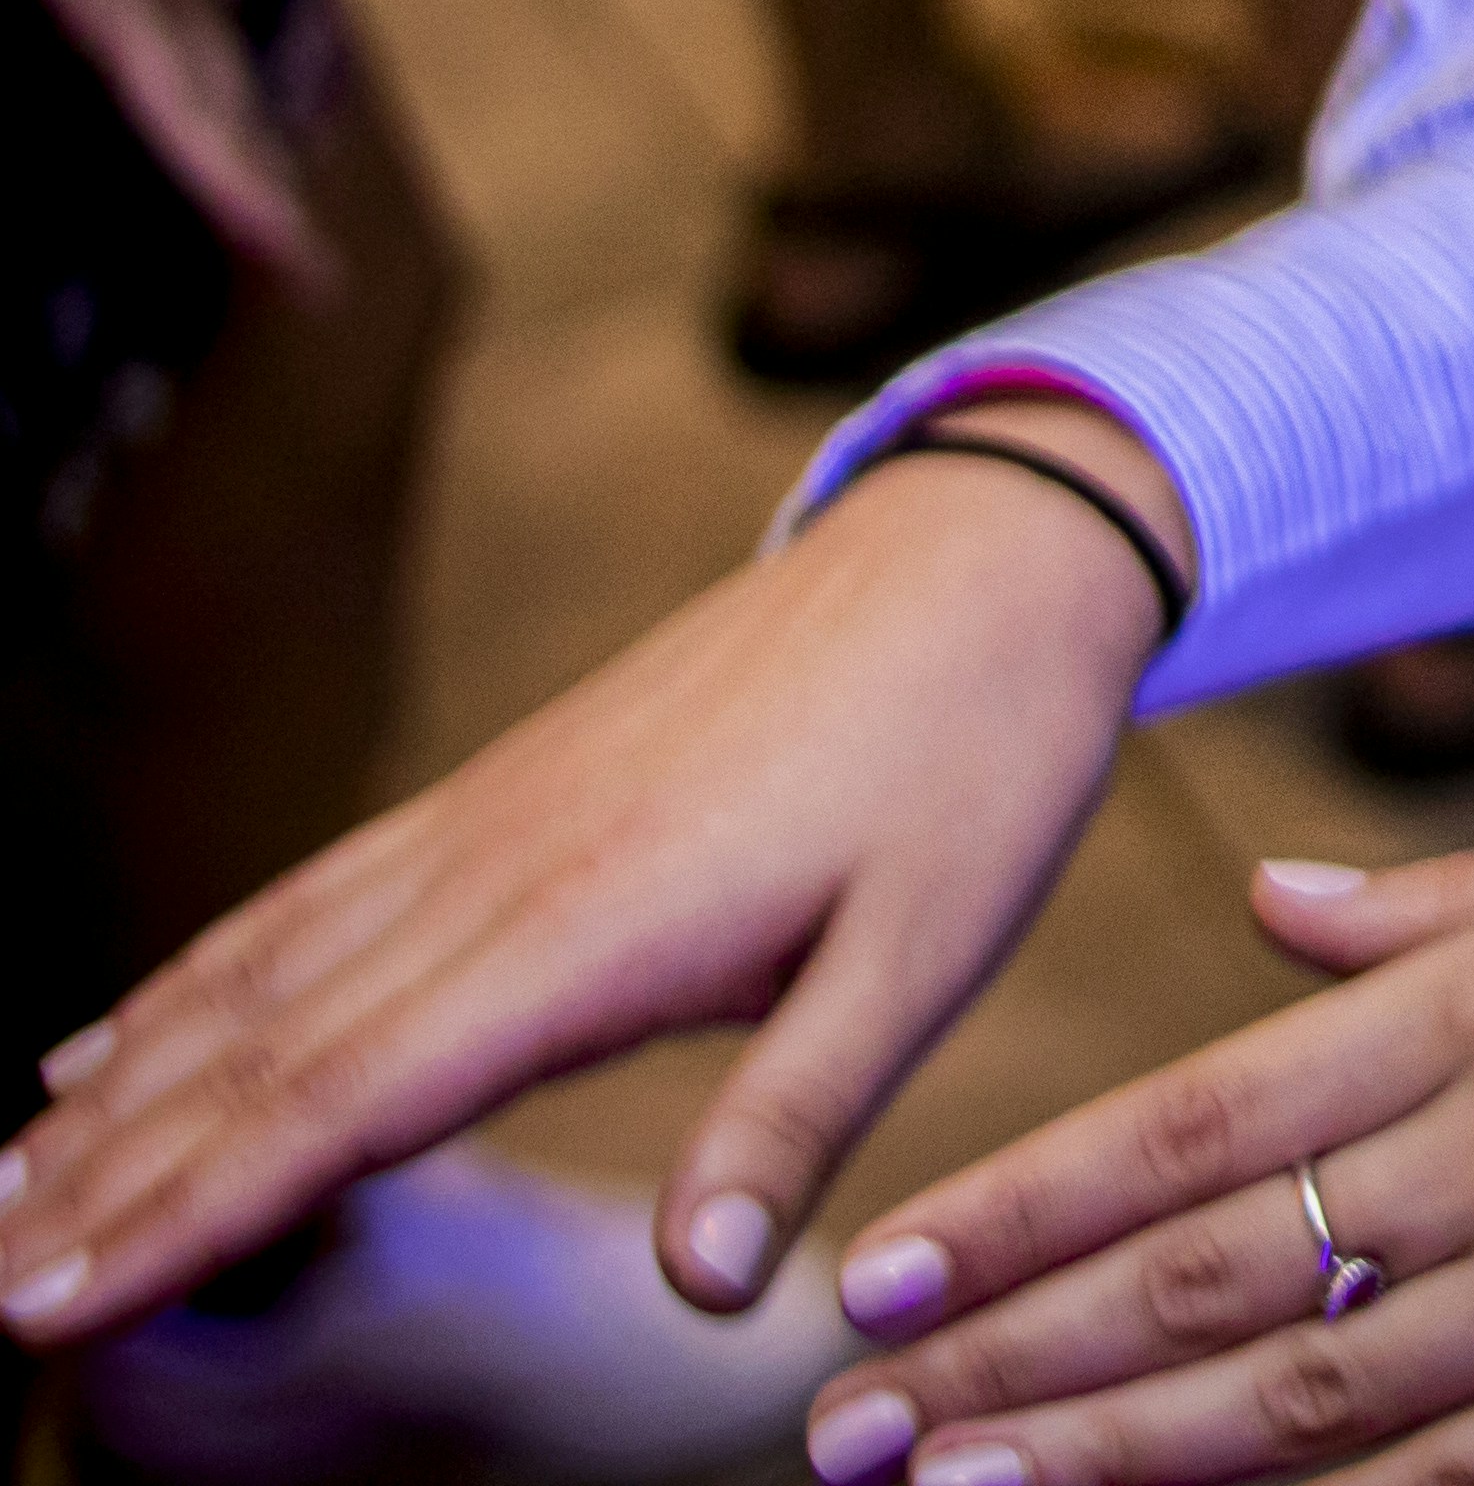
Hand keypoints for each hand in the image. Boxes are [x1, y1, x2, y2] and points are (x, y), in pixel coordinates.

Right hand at [0, 435, 1181, 1347]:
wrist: (984, 559)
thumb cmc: (974, 762)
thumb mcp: (931, 951)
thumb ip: (802, 1116)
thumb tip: (710, 1289)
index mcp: (594, 933)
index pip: (344, 1108)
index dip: (189, 1216)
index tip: (55, 1310)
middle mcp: (503, 874)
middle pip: (260, 1052)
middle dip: (104, 1181)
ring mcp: (488, 822)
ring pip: (256, 976)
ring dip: (116, 1090)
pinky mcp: (505, 789)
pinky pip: (310, 902)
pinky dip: (189, 983)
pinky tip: (111, 1040)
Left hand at [796, 839, 1473, 1485]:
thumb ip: (1415, 911)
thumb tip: (1258, 902)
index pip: (1195, 1121)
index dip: (1023, 1204)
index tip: (880, 1272)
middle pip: (1208, 1277)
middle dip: (1010, 1360)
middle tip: (855, 1427)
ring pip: (1294, 1400)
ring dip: (1103, 1462)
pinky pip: (1440, 1481)